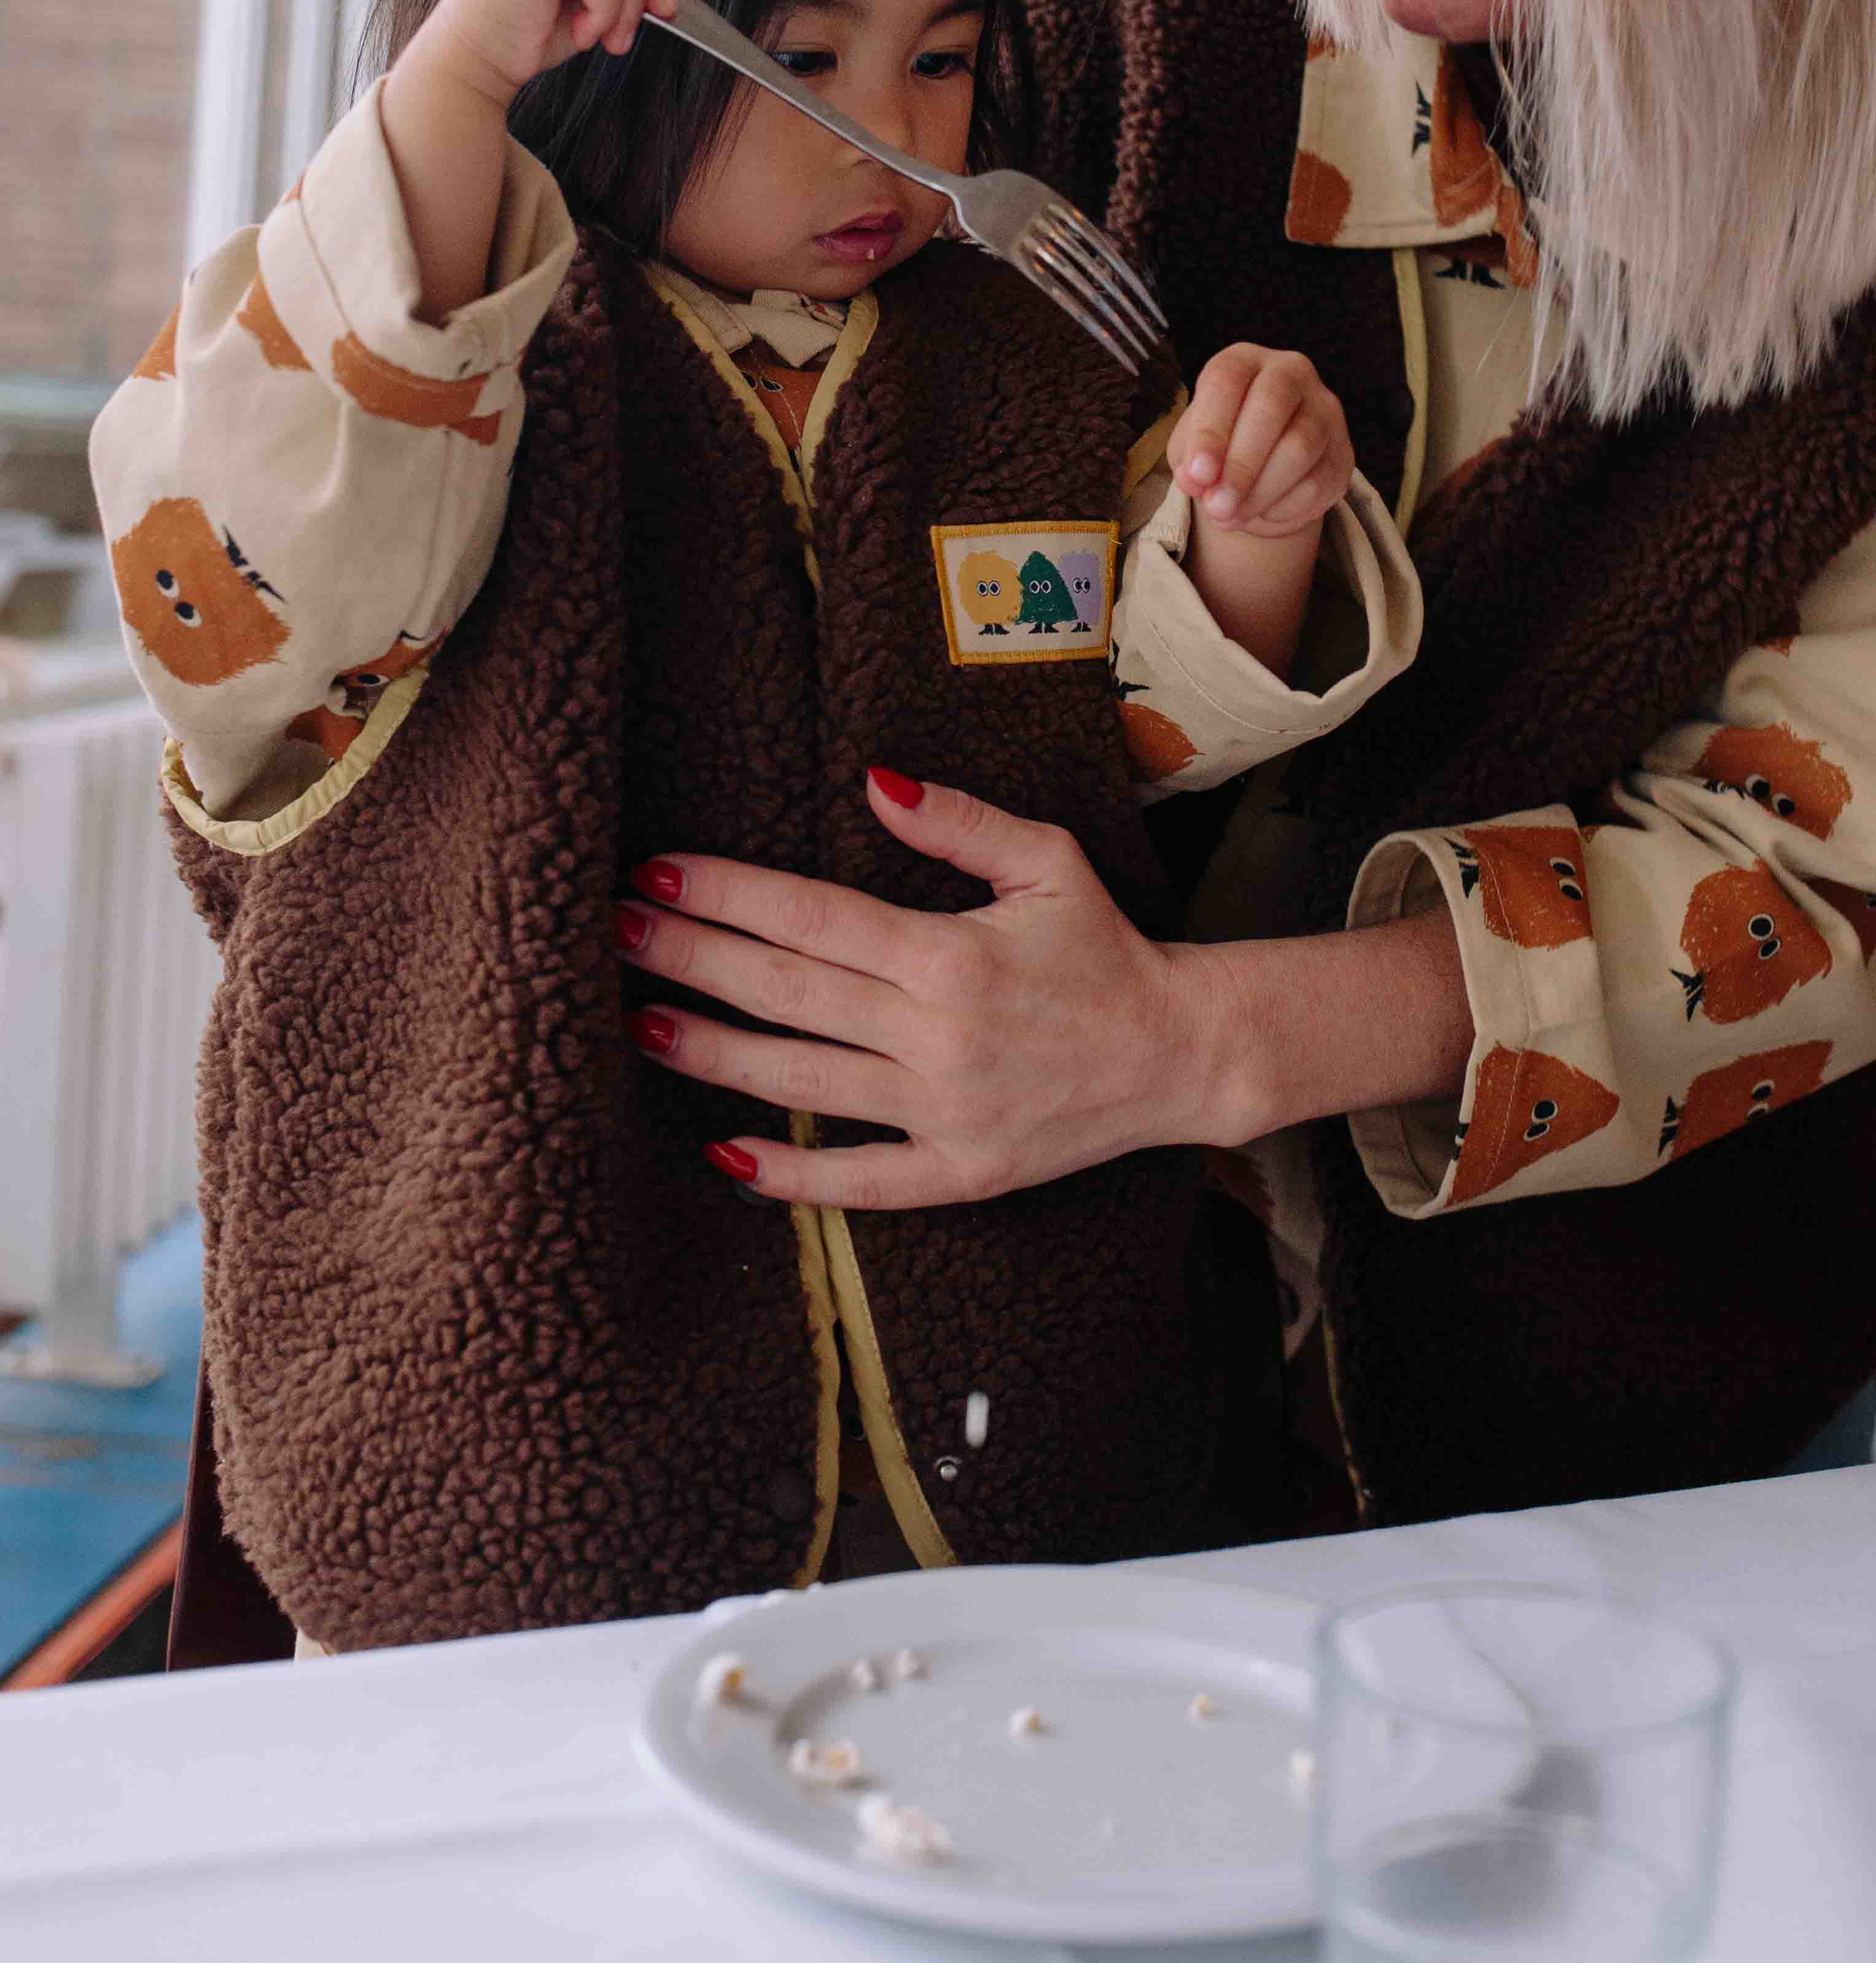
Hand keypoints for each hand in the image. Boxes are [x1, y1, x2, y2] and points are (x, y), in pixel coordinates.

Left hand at [616, 770, 1226, 1208]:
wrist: (1179, 1055)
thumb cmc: (1104, 949)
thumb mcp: (1047, 862)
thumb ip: (958, 822)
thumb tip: (872, 780)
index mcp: (952, 956)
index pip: (812, 919)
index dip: (727, 896)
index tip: (657, 875)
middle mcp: (938, 1037)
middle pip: (788, 993)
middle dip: (692, 961)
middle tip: (609, 934)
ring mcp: (944, 1113)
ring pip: (802, 1082)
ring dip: (711, 1056)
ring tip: (637, 1026)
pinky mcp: (959, 1175)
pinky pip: (860, 1181)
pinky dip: (791, 1173)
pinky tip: (724, 1153)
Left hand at [1166, 345, 1355, 535]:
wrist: (1261, 472)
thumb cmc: (1221, 447)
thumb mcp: (1193, 448)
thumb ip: (1190, 460)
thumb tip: (1198, 481)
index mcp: (1245, 361)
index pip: (1227, 379)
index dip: (1211, 429)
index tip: (1198, 474)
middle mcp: (1291, 373)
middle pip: (1271, 405)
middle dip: (1241, 463)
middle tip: (1217, 505)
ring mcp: (1324, 410)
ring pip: (1299, 447)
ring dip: (1261, 491)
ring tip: (1232, 516)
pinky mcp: (1343, 451)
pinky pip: (1318, 481)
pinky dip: (1284, 507)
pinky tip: (1263, 512)